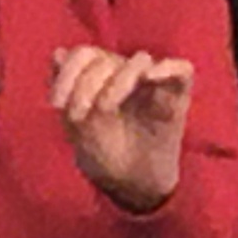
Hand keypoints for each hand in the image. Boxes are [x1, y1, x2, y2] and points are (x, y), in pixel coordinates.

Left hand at [49, 45, 192, 212]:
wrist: (130, 185)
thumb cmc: (102, 153)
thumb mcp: (75, 124)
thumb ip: (67, 87)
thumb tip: (58, 53)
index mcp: (101, 75)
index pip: (84, 54)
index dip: (67, 74)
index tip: (55, 105)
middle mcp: (126, 73)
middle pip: (106, 58)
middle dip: (85, 85)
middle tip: (78, 116)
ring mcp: (152, 84)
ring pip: (139, 61)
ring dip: (118, 80)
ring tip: (104, 107)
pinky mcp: (177, 97)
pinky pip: (182, 69)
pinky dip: (168, 68)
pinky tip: (150, 77)